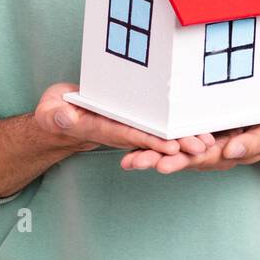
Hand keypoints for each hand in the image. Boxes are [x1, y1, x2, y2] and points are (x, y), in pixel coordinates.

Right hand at [35, 83, 215, 156]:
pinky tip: (196, 127)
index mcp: (103, 127)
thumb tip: (62, 117)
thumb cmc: (55, 114)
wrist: (60, 118)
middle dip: (178, 143)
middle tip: (203, 146)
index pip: (130, 134)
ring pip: (159, 133)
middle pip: (152, 137)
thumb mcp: (51, 113)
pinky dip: (176, 127)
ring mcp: (127, 127)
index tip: (172, 147)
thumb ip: (58, 116)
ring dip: (182, 137)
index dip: (152, 141)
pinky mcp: (132, 121)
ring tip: (207, 141)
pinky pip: (157, 125)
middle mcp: (120, 130)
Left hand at [120, 119, 259, 172]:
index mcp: (222, 153)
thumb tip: (231, 151)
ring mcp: (200, 145)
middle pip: (179, 157)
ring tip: (128, 161)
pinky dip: (157, 142)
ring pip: (173, 151)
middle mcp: (207, 152)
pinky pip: (175, 139)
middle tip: (133, 163)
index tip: (162, 166)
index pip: (198, 158)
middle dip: (155, 160)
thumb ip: (249, 144)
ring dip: (150, 154)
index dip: (180, 161)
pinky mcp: (196, 135)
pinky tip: (137, 143)